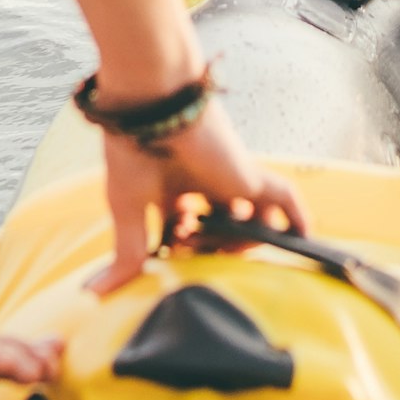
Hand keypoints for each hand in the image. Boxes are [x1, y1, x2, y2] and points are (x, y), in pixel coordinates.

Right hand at [92, 98, 309, 290]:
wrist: (152, 105)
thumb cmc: (132, 149)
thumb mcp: (129, 210)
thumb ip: (127, 253)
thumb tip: (97, 294)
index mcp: (170, 188)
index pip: (183, 229)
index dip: (180, 252)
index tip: (170, 266)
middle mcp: (202, 184)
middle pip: (219, 226)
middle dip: (213, 250)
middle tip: (201, 263)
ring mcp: (228, 180)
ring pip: (250, 218)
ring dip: (244, 242)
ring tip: (228, 254)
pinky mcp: (250, 175)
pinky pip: (285, 198)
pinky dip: (296, 218)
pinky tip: (302, 239)